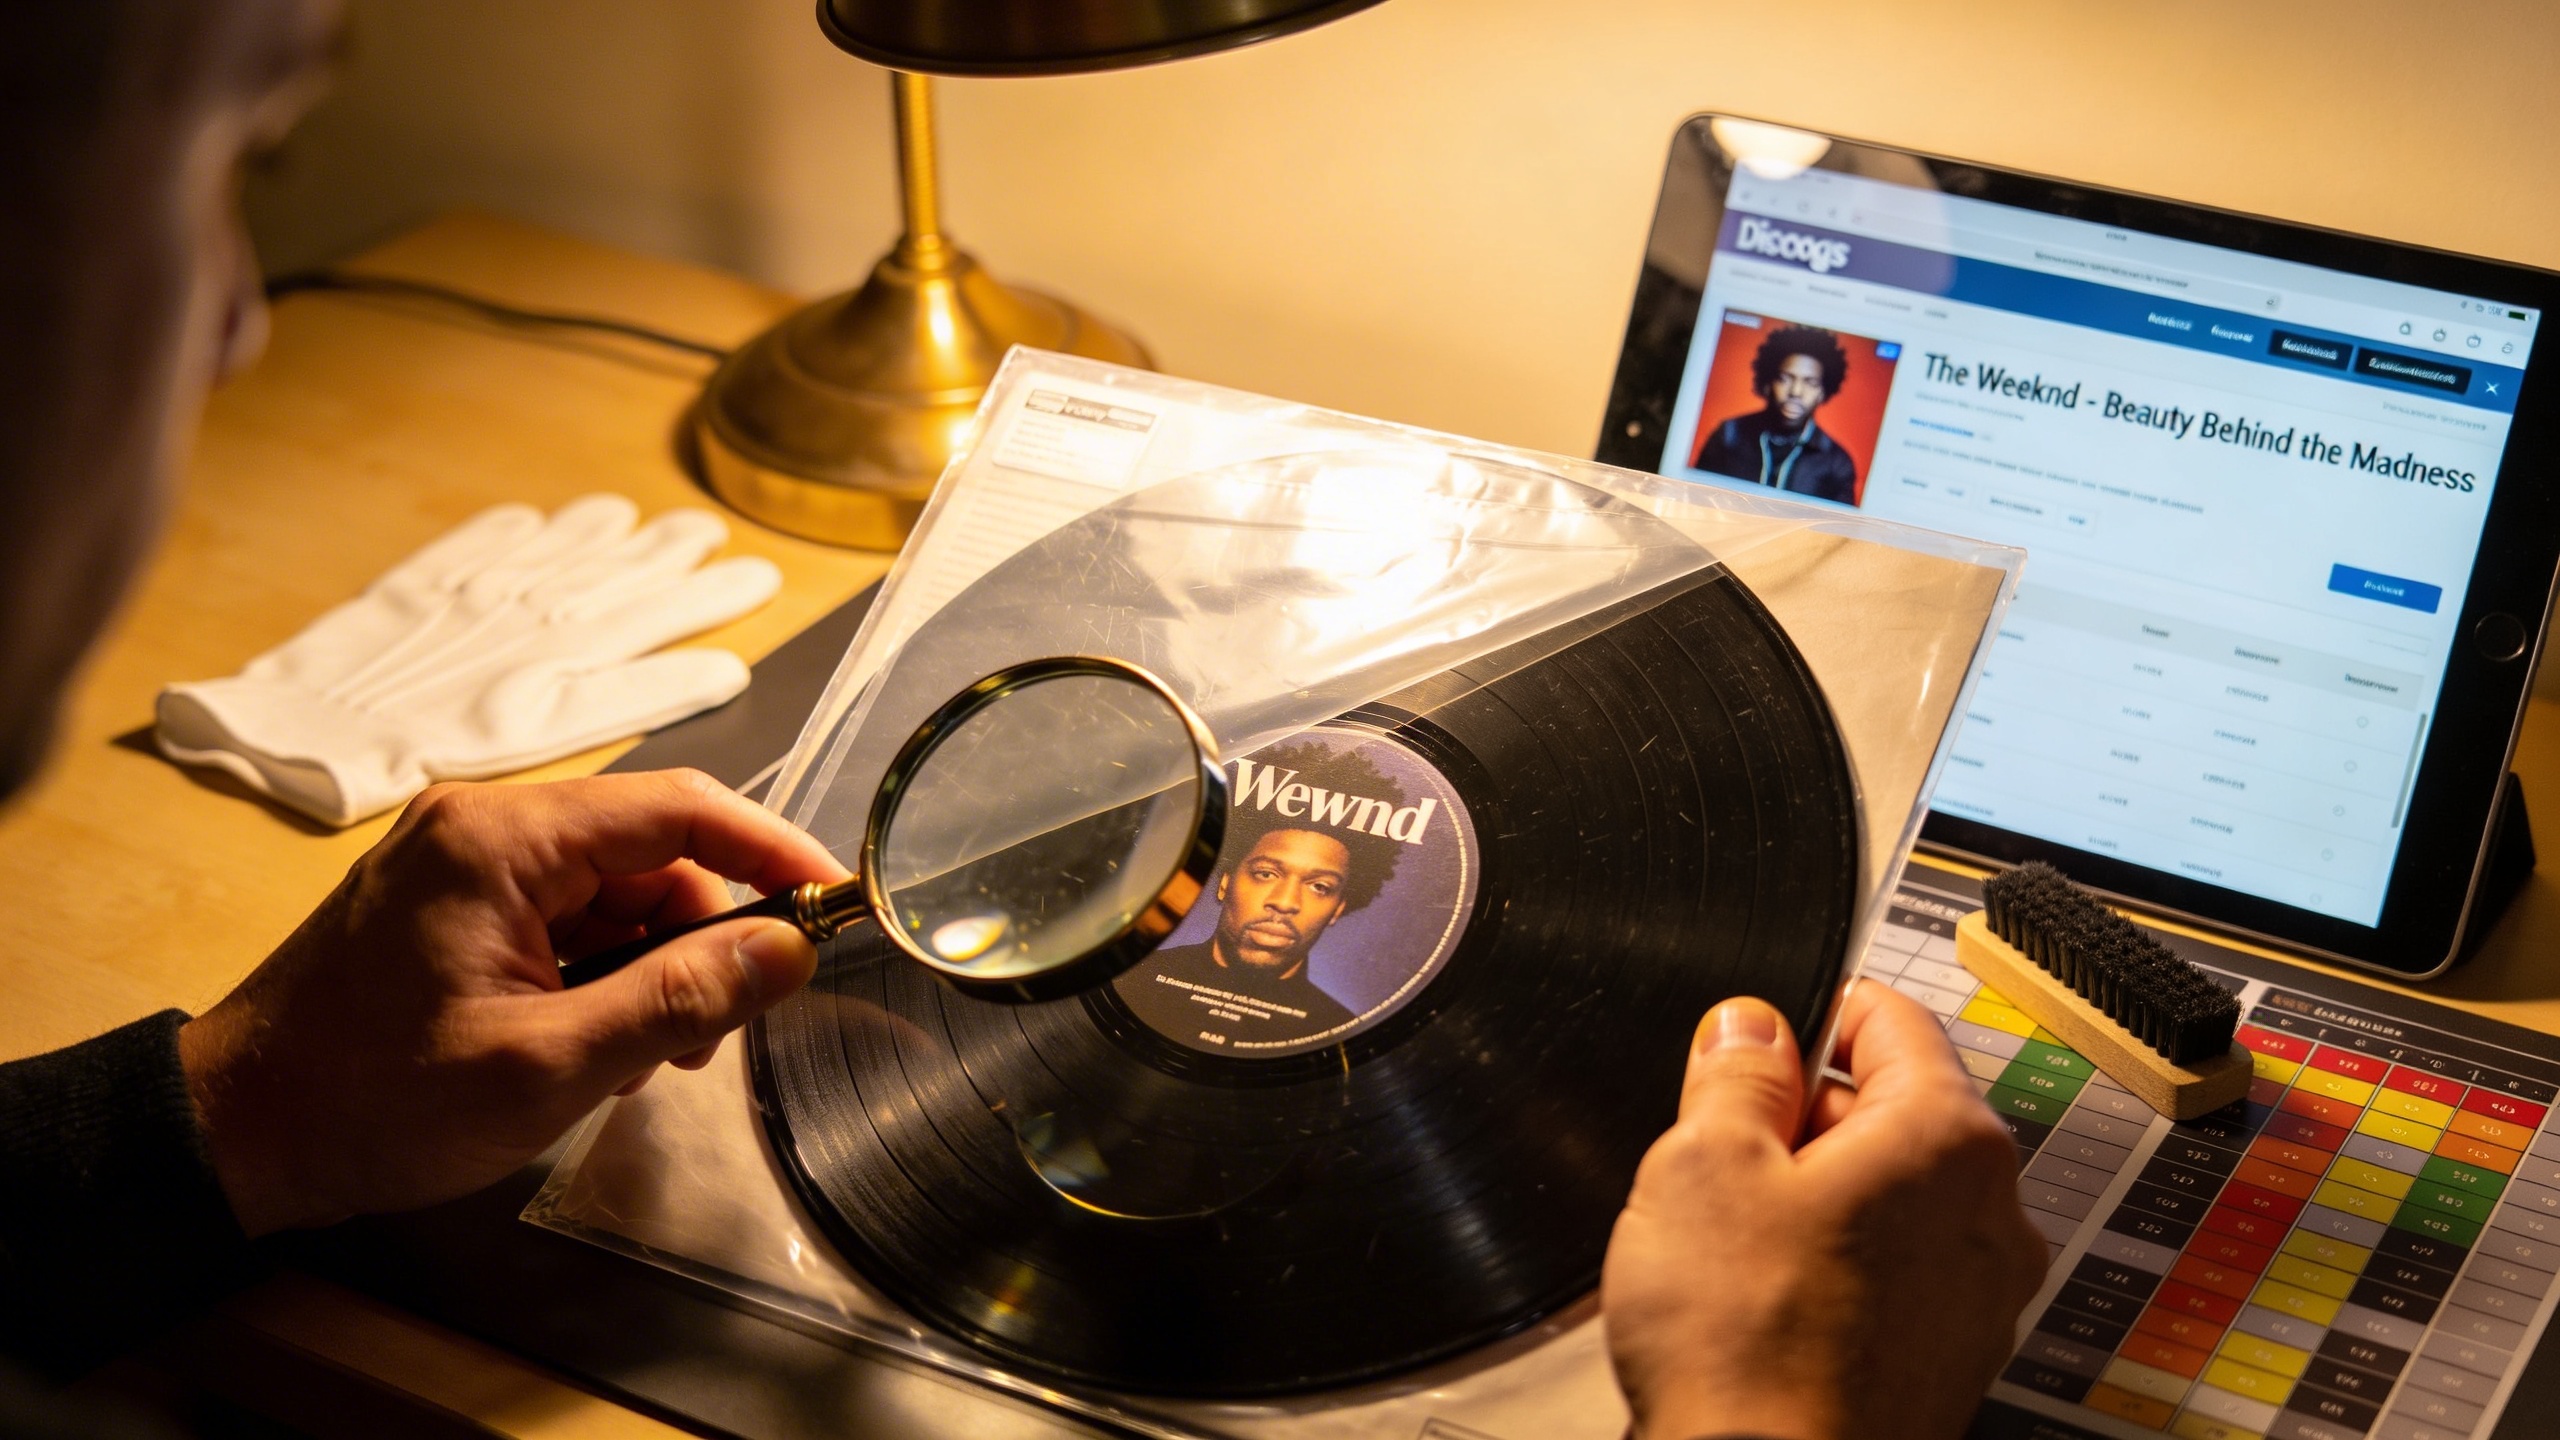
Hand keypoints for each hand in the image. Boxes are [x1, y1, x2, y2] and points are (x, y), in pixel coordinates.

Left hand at [177, 770, 847, 1236]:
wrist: (234, 1135)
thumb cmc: (370, 1101)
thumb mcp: (546, 1066)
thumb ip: (676, 1003)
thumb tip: (787, 953)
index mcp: (502, 840)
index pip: (680, 808)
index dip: (772, 850)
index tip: (835, 899)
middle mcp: (485, 827)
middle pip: (652, 853)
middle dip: (704, 937)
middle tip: (720, 1030)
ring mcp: (464, 863)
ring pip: (616, 892)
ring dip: (652, 968)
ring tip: (641, 1059)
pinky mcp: (454, 904)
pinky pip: (568, 917)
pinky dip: (602, 975)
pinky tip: (593, 1046)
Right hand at [1602, 979, 2045, 1439]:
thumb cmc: (1747, 1345)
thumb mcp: (1703, 1161)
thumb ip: (1735, 1070)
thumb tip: (1752, 1028)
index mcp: (1946, 1138)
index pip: (1891, 1018)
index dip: (1808, 1015)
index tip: (1756, 1041)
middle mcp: (1990, 1214)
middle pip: (1892, 1111)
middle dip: (1804, 1118)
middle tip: (1721, 1154)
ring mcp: (1979, 1296)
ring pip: (1890, 1197)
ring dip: (1816, 1197)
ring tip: (1735, 1242)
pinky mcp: (1949, 1360)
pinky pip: (1893, 1274)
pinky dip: (1834, 1268)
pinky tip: (1763, 1303)